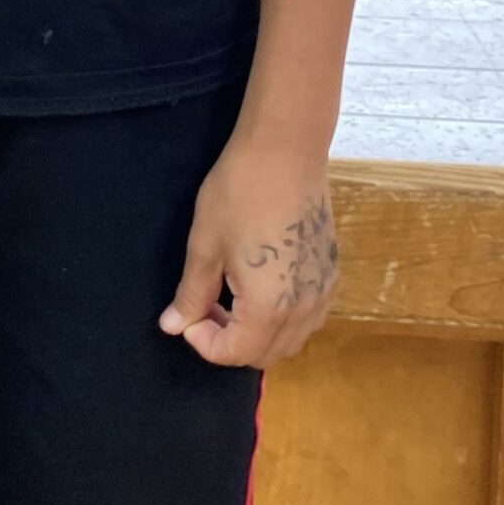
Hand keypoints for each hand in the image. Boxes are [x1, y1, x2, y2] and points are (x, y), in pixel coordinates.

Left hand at [161, 134, 338, 366]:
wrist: (286, 150)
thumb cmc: (240, 192)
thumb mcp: (205, 244)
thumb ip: (191, 293)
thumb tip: (172, 325)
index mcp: (268, 308)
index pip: (234, 353)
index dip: (203, 341)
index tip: (186, 314)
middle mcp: (304, 310)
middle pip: (264, 355)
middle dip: (229, 341)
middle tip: (204, 306)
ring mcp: (323, 292)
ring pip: (289, 341)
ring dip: (256, 334)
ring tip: (229, 297)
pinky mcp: (331, 273)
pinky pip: (307, 318)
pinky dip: (281, 319)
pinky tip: (259, 287)